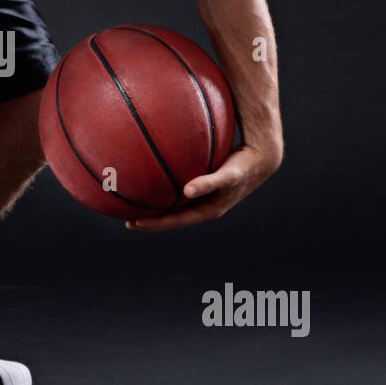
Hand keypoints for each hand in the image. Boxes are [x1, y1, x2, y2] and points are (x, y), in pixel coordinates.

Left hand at [125, 142, 280, 230]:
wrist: (259, 160)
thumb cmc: (243, 167)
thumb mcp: (228, 177)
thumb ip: (209, 183)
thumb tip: (187, 191)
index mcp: (206, 210)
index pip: (174, 221)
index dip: (154, 224)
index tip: (133, 223)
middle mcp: (202, 207)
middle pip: (171, 217)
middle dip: (150, 219)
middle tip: (126, 218)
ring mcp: (202, 199)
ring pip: (174, 206)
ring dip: (156, 206)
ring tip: (134, 203)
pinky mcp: (203, 188)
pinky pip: (179, 191)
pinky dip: (166, 190)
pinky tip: (153, 179)